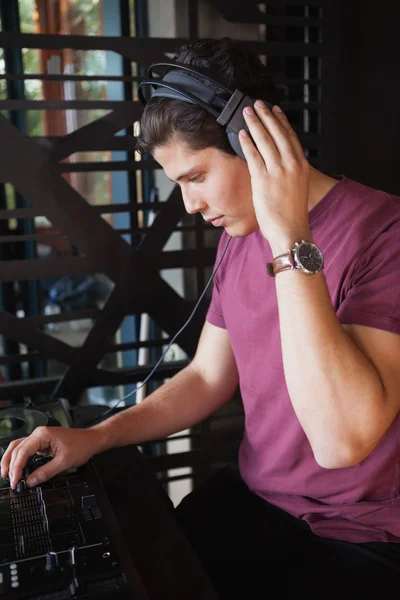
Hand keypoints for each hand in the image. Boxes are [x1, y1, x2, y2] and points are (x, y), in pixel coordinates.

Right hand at [0, 426, 102, 487]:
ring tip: (6, 474)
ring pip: (18, 448)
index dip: (16, 468)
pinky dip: (18, 459)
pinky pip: (25, 450)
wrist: (92, 440)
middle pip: (16, 449)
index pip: (22, 452)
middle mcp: (39, 434)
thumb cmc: (82, 446)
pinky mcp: (42, 443)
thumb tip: (31, 482)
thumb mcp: (64, 462)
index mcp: (42, 434)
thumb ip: (45, 473)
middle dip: (11, 466)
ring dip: (10, 461)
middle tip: (11, 481)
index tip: (15, 481)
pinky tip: (16, 468)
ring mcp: (40, 437)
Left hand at [239, 101, 310, 250]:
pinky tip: (241, 133)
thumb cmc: (291, 215)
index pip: (290, 137)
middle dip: (266, 116)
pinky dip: (247, 142)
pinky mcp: (264, 179)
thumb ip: (289, 174)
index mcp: (301, 166)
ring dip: (255, 123)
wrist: (291, 230)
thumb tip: (279, 166)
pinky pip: (253, 155)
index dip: (281, 121)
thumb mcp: (296, 189)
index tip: (275, 110)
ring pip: (265, 140)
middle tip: (257, 104)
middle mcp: (291, 165)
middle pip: (277, 133)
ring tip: (247, 112)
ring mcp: (278, 171)